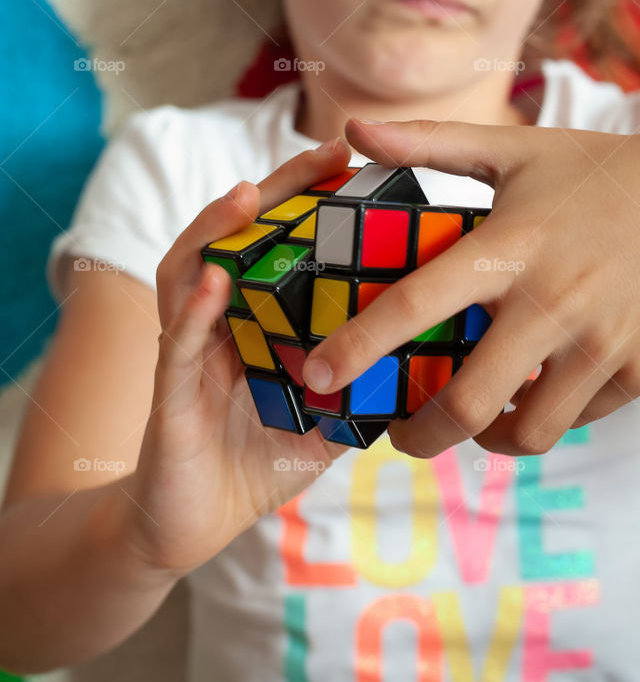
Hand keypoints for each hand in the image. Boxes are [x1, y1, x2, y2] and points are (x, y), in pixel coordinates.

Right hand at [128, 137, 354, 576]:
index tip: (353, 162)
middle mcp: (217, 323)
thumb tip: (430, 364)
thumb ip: (362, 387)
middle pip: (238, 237)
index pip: (279, 243)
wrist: (189, 530)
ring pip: (191, 272)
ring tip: (249, 195)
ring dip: (218, 230)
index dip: (309, 200)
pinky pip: (176, 343)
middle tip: (323, 152)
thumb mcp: (324, 421)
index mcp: (255, 322)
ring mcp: (188, 353)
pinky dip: (193, 310)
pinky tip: (213, 281)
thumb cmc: (254, 465)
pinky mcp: (168, 394)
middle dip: (276, 190)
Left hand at [302, 118, 639, 458]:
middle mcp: (553, 301)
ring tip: (468, 422)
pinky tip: (534, 391)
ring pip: (525, 432)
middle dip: (418, 435)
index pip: (418, 305)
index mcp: (512, 244)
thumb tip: (349, 127)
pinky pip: (576, 418)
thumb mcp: (518, 149)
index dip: (359, 348)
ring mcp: (601, 343)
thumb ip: (430, 146)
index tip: (317, 379)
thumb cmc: (599, 173)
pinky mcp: (639, 373)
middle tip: (398, 435)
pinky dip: (545, 415)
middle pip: (467, 402)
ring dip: (485, 440)